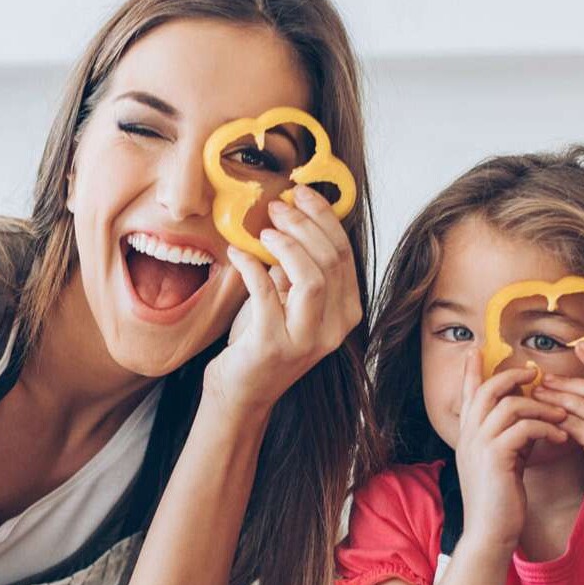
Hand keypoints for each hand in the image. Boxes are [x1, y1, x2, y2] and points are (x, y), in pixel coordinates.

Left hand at [203, 185, 362, 418]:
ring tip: (263, 229)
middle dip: (303, 223)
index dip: (324, 217)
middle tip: (277, 205)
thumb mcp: (290, 300)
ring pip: (312, 277)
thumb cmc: (264, 340)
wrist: (242, 392)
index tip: (301, 192)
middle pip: (331, 260)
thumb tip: (292, 217)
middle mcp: (334, 329)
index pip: (344, 253)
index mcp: (346, 312)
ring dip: (287, 244)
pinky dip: (250, 266)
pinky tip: (237, 254)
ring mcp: (305, 340)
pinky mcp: (272, 346)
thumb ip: (300, 268)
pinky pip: (265, 292)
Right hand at [455, 351, 568, 550]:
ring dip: (540, 406)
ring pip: (509, 405)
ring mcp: (479, 446)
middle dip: (512, 377)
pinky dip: (546, 427)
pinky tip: (562, 436)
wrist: (491, 533)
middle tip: (534, 373)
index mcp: (468, 437)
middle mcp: (468, 437)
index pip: (467, 394)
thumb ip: (510, 438)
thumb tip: (530, 418)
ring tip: (562, 415)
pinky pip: (523, 427)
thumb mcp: (503, 463)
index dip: (471, 370)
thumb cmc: (501, 502)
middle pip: (487, 390)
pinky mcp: (495, 457)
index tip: (478, 349)